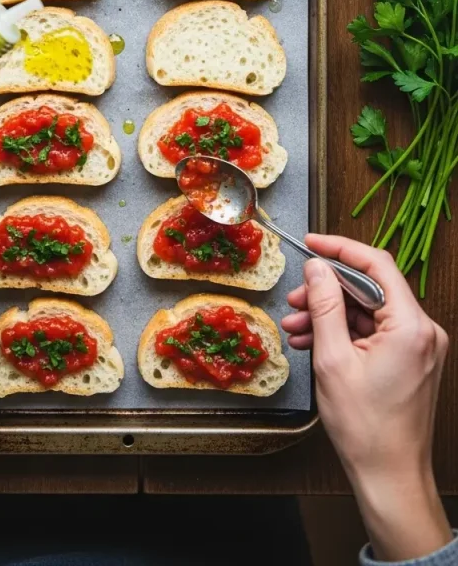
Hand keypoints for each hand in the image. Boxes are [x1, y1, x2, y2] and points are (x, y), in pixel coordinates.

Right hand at [282, 235, 451, 560]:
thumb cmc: (366, 428)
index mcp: (411, 326)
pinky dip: (344, 332)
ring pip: (369, 310)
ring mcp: (420, 346)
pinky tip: (314, 341)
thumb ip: (325, 305)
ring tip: (297, 327)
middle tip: (295, 300)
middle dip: (328, 290)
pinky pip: (375, 331)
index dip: (340, 249)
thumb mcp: (333, 359)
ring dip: (331, 314)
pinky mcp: (412, 360)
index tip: (311, 243)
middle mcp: (423, 331)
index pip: (376, 264)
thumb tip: (318, 268)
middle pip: (371, 288)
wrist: (389, 476)